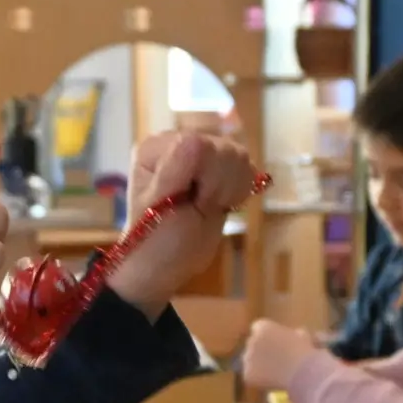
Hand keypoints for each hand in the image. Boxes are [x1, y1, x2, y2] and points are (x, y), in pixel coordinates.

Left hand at [103, 131, 262, 314]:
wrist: (164, 264)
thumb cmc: (154, 240)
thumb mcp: (159, 208)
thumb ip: (175, 170)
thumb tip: (195, 138)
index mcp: (157, 148)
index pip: (201, 143)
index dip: (208, 176)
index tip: (195, 202)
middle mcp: (178, 143)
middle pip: (225, 148)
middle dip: (220, 185)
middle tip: (200, 207)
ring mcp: (200, 155)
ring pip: (240, 156)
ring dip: (231, 189)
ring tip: (209, 207)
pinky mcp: (218, 169)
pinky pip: (247, 167)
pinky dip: (240, 189)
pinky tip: (223, 203)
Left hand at [240, 319, 318, 391]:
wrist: (302, 373)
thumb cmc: (306, 353)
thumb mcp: (303, 336)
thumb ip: (294, 334)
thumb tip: (295, 336)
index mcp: (263, 327)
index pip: (258, 328)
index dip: (266, 336)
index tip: (274, 344)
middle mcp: (252, 340)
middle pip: (253, 344)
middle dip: (260, 350)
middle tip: (274, 360)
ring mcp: (248, 358)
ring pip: (250, 361)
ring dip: (258, 365)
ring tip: (275, 373)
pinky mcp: (248, 374)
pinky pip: (251, 376)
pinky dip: (259, 379)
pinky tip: (272, 382)